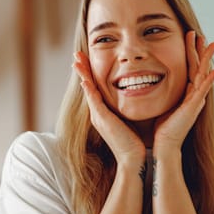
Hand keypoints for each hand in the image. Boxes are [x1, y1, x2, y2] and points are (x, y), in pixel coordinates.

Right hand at [73, 51, 145, 165]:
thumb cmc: (134, 142)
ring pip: (88, 90)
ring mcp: (98, 117)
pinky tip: (85, 80)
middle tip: (77, 54)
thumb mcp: (129, 120)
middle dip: (82, 69)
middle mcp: (97, 113)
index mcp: (103, 112)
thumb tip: (136, 97)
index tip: (86, 59)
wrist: (133, 159)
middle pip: (87, 86)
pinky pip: (94, 101)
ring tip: (77, 60)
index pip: (94, 88)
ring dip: (82, 74)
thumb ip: (128, 109)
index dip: (90, 73)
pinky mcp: (102, 120)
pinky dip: (89, 90)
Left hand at [153, 31, 213, 153]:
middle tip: (201, 34)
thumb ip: (162, 94)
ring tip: (212, 44)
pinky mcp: (192, 108)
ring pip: (202, 75)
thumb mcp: (162, 105)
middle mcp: (193, 96)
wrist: (164, 147)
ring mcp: (195, 102)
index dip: (190, 54)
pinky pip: (202, 91)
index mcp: (185, 94)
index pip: (189, 69)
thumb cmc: (161, 130)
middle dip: (199, 51)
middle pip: (197, 68)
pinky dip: (209, 80)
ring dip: (206, 59)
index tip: (190, 39)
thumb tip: (150, 83)